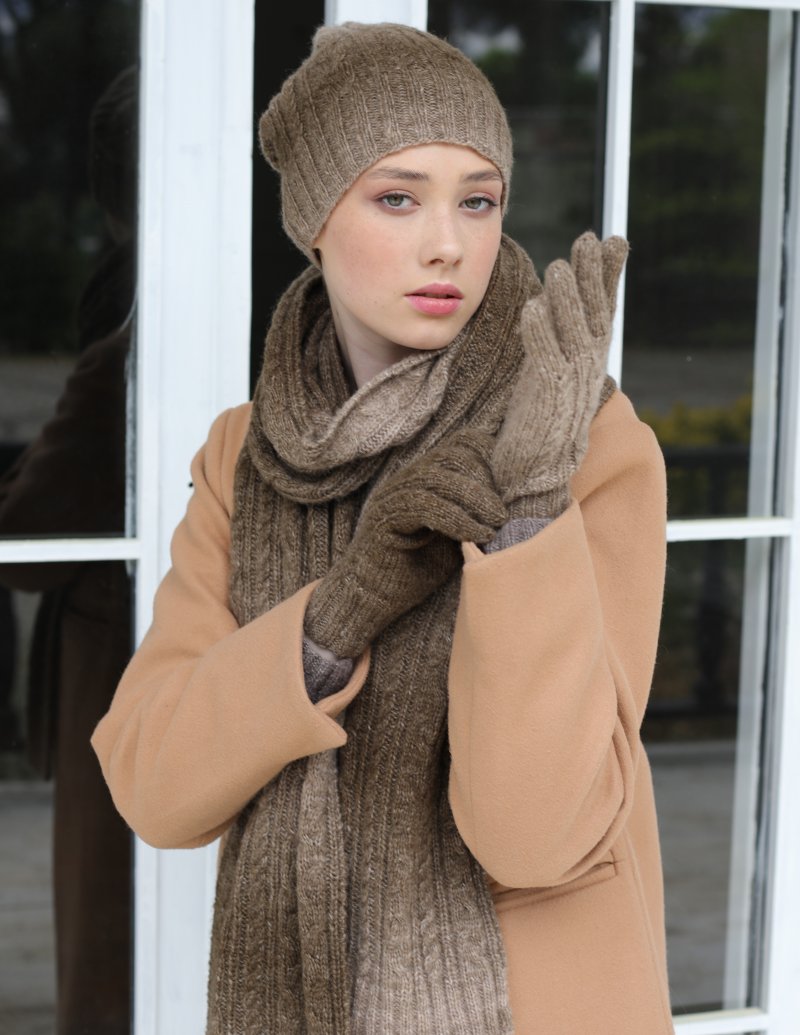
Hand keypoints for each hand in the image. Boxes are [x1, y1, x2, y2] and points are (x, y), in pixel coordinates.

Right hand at [304, 429, 505, 657]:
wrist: (371, 598)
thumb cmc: (415, 571)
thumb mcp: (455, 538)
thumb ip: (475, 517)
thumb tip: (512, 509)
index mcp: (425, 478)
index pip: (460, 446)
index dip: (488, 459)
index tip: (510, 489)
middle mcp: (407, 479)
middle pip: (453, 457)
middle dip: (484, 481)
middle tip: (503, 513)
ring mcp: (393, 494)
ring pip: (439, 478)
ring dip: (475, 500)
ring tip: (497, 523)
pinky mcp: (384, 515)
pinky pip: (424, 505)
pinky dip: (456, 518)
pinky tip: (477, 535)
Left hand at [492, 231, 627, 515]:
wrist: (535, 468)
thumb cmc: (540, 413)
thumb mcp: (556, 365)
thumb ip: (562, 333)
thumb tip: (564, 298)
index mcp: (591, 354)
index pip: (604, 306)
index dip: (608, 274)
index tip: (611, 240)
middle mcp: (587, 364)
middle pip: (592, 311)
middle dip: (591, 275)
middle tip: (587, 240)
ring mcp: (570, 379)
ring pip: (571, 330)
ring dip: (566, 297)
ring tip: (559, 266)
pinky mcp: (546, 394)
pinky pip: (544, 355)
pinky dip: (539, 330)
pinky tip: (533, 307)